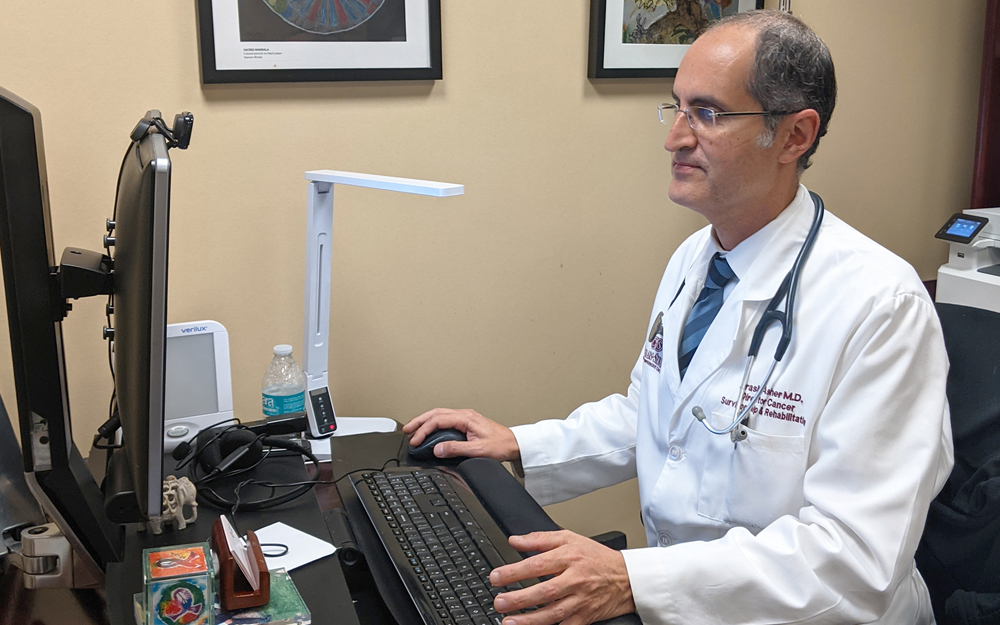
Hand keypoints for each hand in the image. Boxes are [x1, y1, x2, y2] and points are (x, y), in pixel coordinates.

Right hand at [403, 408, 520, 461]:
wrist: (514, 444)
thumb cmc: (500, 445)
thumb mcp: (478, 450)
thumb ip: (456, 449)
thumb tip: (438, 449)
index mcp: (466, 418)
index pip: (438, 420)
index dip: (424, 430)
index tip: (415, 440)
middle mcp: (464, 415)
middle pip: (435, 413)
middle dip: (419, 421)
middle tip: (406, 430)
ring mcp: (465, 418)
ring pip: (439, 415)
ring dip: (425, 421)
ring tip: (413, 429)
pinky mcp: (466, 423)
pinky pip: (445, 419)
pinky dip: (433, 423)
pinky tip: (429, 429)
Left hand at [489, 531, 635, 624]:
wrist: (627, 578)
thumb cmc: (597, 558)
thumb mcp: (570, 539)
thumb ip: (540, 539)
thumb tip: (514, 540)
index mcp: (569, 557)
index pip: (537, 564)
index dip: (514, 572)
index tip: (496, 577)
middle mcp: (575, 579)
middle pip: (543, 591)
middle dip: (518, 598)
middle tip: (499, 602)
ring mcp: (580, 600)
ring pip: (552, 613)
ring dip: (528, 619)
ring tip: (508, 621)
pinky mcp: (585, 617)